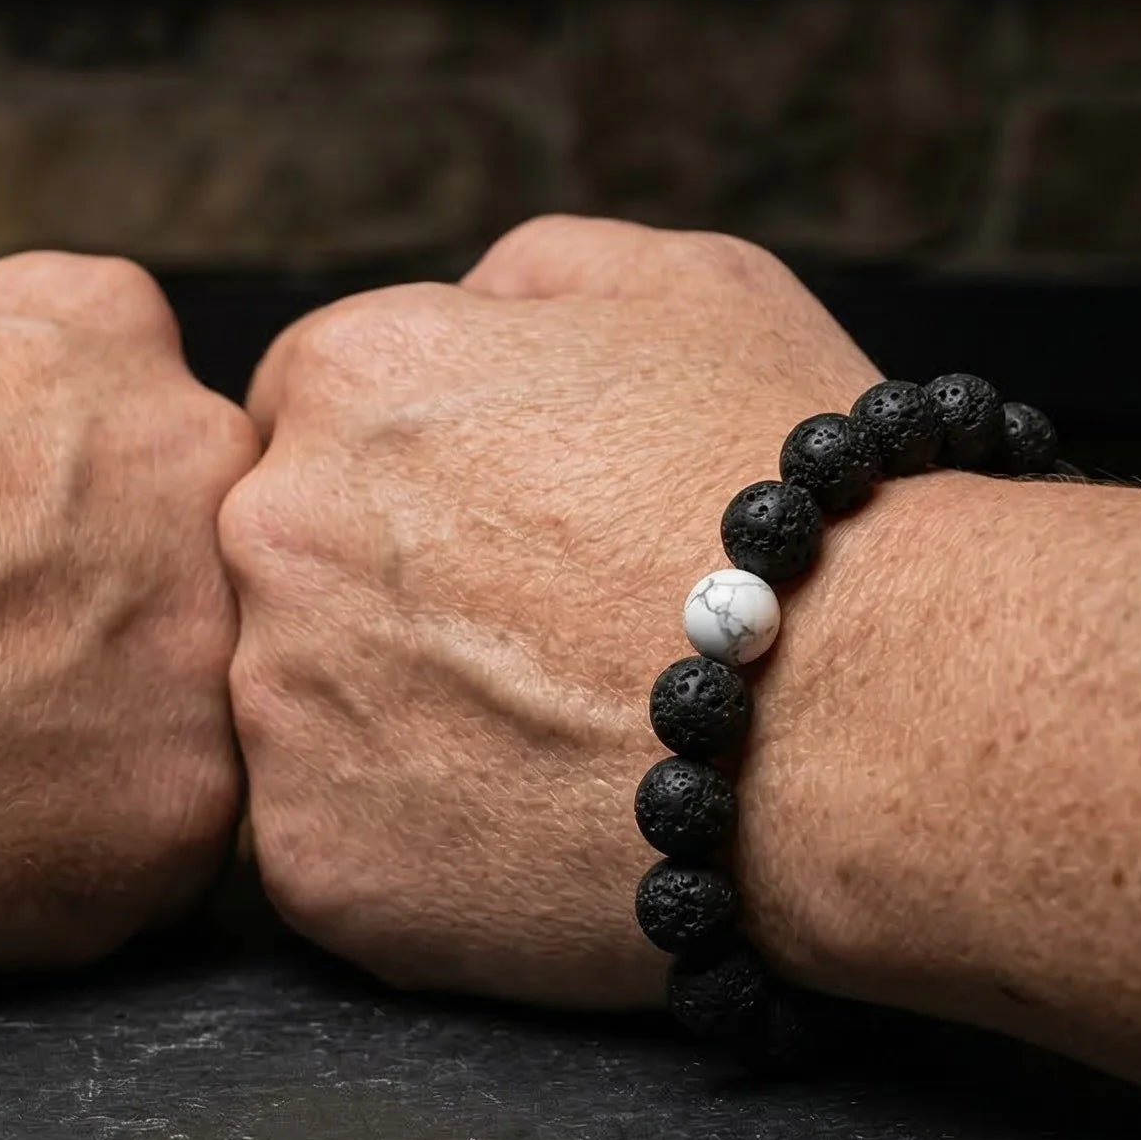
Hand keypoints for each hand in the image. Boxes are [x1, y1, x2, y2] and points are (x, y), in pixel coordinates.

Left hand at [219, 217, 880, 1007]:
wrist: (866, 713)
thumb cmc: (786, 490)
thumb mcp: (681, 286)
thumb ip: (523, 279)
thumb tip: (458, 314)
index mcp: (347, 380)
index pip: (306, 409)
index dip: (406, 464)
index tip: (485, 522)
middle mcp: (273, 529)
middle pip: (284, 555)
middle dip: (376, 582)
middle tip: (514, 637)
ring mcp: (281, 705)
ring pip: (292, 705)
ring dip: (380, 715)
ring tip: (530, 738)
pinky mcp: (312, 860)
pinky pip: (325, 842)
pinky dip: (403, 844)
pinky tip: (516, 826)